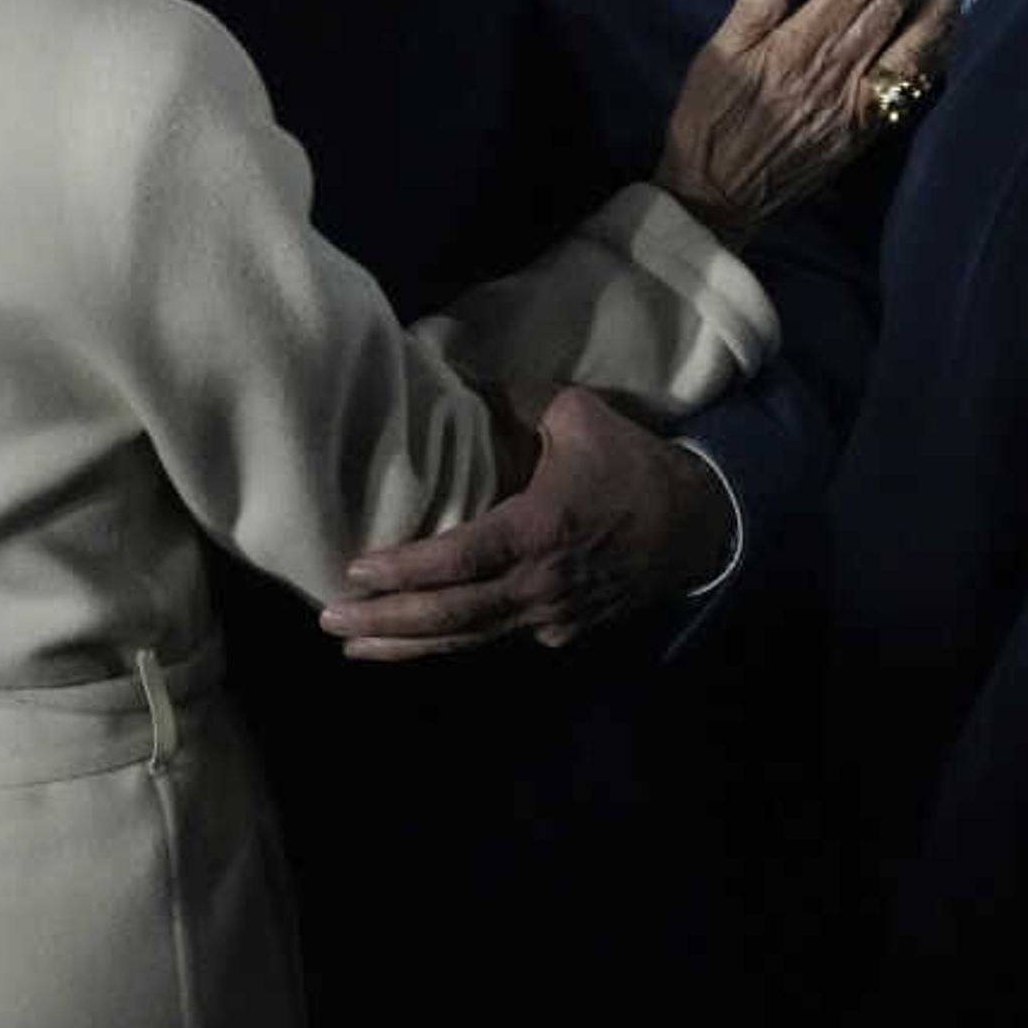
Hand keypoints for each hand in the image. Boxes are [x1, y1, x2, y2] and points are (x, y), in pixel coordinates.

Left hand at [317, 387, 733, 657]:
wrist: (698, 525)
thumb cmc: (630, 462)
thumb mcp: (575, 414)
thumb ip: (510, 400)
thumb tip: (450, 379)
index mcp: (540, 528)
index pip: (460, 559)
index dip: (406, 571)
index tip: (355, 570)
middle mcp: (541, 584)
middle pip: (453, 616)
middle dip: (387, 623)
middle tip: (330, 618)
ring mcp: (551, 617)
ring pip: (469, 640)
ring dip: (408, 647)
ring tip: (352, 646)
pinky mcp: (560, 634)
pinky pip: (496, 640)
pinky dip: (451, 643)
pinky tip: (409, 644)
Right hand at [657, 0, 963, 240]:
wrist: (720, 194)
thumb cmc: (710, 121)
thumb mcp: (714, 57)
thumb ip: (751, 11)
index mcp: (799, 45)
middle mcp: (838, 70)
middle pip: (889, 5)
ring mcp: (858, 102)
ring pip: (911, 46)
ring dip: (939, 8)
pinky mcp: (866, 129)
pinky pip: (909, 88)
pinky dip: (934, 59)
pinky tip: (947, 38)